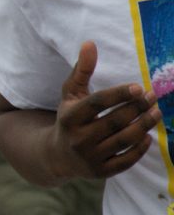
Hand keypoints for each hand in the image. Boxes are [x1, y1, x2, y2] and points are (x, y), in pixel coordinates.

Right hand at [50, 41, 159, 179]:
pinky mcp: (100, 171)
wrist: (57, 155)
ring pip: (124, 139)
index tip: (139, 87)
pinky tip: (148, 135)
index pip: (98, 103)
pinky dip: (140, 148)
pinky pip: (126, 160)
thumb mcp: (70, 94)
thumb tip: (90, 43)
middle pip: (116, 121)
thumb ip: (82, 70)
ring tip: (156, 113)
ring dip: (145, 125)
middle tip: (154, 97)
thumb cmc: (69, 118)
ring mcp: (90, 156)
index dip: (119, 94)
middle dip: (139, 108)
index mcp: (70, 117)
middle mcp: (78, 138)